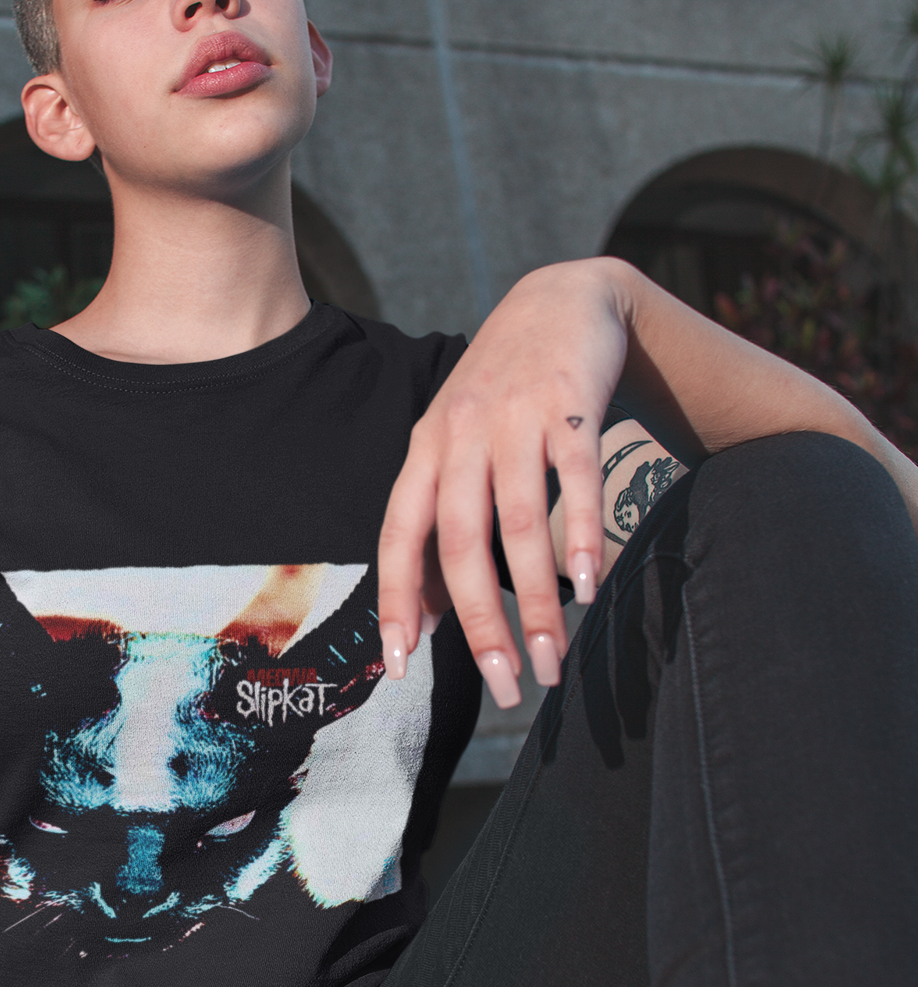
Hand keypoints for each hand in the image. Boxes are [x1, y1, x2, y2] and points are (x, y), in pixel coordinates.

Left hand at [378, 259, 630, 705]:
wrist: (562, 299)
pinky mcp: (571, 405)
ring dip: (538, 600)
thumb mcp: (454, 449)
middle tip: (505, 688)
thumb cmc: (502, 396)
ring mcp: (516, 418)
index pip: (400, 537)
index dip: (398, 601)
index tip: (400, 666)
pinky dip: (580, 534)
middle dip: (481, 624)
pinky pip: (574, 478)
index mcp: (424, 453)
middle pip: (461, 543)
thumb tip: (422, 621)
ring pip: (518, 523)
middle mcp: (462, 436)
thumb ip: (438, 526)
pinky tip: (588, 586)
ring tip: (552, 659)